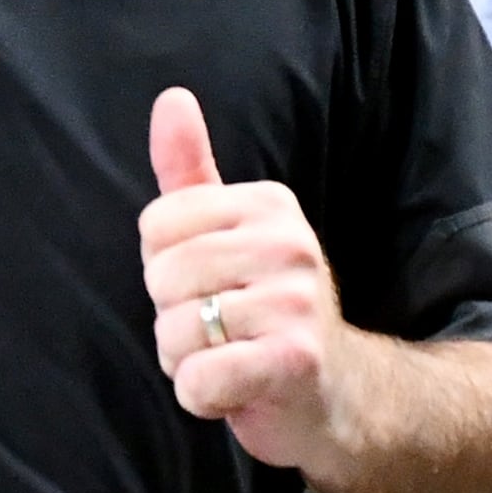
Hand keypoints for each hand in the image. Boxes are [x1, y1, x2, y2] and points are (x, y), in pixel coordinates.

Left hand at [138, 87, 346, 470]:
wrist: (336, 393)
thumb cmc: (264, 308)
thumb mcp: (227, 232)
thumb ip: (191, 170)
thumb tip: (171, 97)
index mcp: (269, 204)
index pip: (155, 225)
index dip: (165, 267)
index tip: (211, 285)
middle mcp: (290, 243)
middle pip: (162, 277)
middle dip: (174, 317)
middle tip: (221, 329)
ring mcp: (296, 302)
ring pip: (175, 332)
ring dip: (187, 361)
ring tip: (231, 356)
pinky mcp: (294, 361)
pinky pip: (198, 379)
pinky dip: (200, 396)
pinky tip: (234, 390)